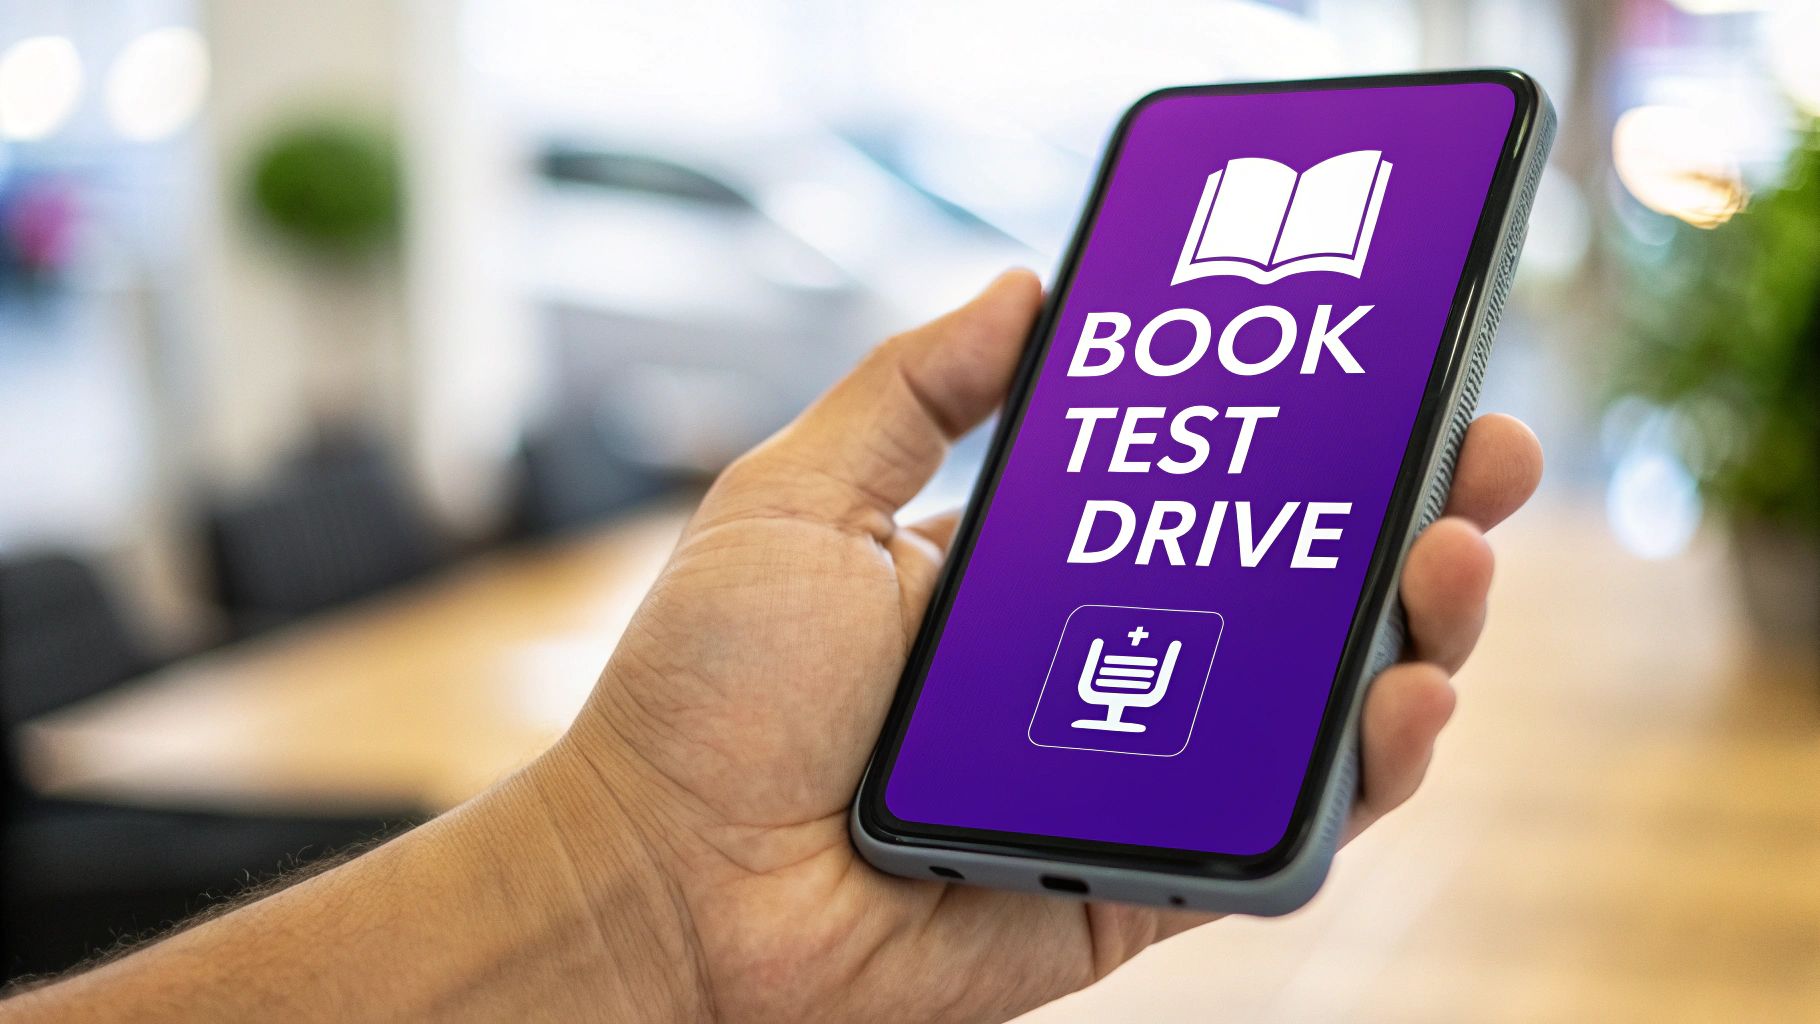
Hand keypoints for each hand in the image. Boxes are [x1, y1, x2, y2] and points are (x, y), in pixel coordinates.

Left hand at [520, 269, 1543, 1021]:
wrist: (665, 880)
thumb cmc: (708, 694)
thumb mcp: (797, 500)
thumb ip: (911, 389)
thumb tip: (1025, 288)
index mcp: (1038, 578)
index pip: (1206, 498)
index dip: (1304, 440)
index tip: (1384, 366)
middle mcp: (1107, 673)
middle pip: (1294, 599)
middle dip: (1405, 520)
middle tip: (1476, 452)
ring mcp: (1133, 781)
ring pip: (1316, 714)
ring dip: (1414, 634)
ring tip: (1455, 559)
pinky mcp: (1141, 885)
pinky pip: (1277, 834)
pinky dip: (1359, 777)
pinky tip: (1400, 701)